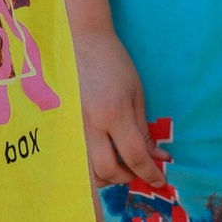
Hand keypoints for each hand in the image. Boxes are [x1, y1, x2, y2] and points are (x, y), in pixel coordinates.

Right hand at [76, 25, 162, 187]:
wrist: (78, 41)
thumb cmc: (113, 63)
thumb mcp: (136, 94)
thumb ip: (143, 130)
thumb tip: (156, 158)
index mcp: (112, 113)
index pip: (134, 156)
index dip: (150, 173)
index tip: (160, 180)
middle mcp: (89, 124)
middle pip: (107, 171)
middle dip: (127, 177)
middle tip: (137, 168)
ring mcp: (71, 127)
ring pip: (87, 170)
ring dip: (107, 174)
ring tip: (119, 162)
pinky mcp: (61, 127)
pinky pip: (76, 157)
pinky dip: (90, 164)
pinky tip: (101, 154)